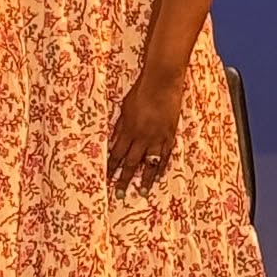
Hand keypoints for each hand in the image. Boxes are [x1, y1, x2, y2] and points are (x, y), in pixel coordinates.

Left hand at [108, 72, 183, 195]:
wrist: (162, 83)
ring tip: (141, 192)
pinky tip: (158, 176)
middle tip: (120, 194)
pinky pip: (165, 156)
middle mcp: (142, 137)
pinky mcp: (170, 136)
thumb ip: (120, 126)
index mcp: (128, 130)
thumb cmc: (140, 91)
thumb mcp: (124, 108)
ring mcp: (157, 138)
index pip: (117, 153)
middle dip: (124, 179)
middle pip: (132, 163)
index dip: (111, 167)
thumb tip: (114, 141)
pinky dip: (161, 167)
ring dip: (145, 179)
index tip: (106, 178)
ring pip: (150, 164)